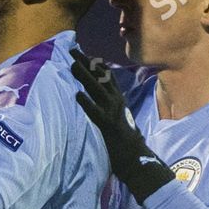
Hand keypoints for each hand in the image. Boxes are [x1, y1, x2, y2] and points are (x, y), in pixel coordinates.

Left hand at [70, 48, 173, 203]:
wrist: (137, 157)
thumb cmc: (127, 140)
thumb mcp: (119, 118)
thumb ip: (112, 107)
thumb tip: (103, 99)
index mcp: (119, 99)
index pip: (107, 76)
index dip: (95, 64)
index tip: (84, 53)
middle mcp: (117, 102)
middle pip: (99, 78)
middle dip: (85, 63)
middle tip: (72, 50)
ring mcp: (113, 113)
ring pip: (96, 90)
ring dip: (84, 76)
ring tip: (72, 65)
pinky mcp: (108, 126)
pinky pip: (95, 112)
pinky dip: (87, 104)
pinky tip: (77, 95)